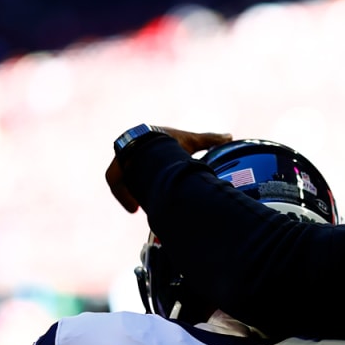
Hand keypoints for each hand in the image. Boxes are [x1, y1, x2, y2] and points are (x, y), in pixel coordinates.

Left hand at [106, 127, 232, 212]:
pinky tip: (134, 208)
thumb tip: (229, 136)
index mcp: (148, 147)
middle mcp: (133, 154)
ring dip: (132, 194)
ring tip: (141, 208)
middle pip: (134, 175)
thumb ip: (208, 139)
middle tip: (149, 204)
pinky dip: (123, 197)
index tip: (160, 192)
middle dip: (141, 188)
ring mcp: (122, 161)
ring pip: (125, 181)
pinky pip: (116, 183)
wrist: (153, 141)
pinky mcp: (116, 169)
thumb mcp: (191, 141)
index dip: (154, 175)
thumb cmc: (171, 140)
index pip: (148, 162)